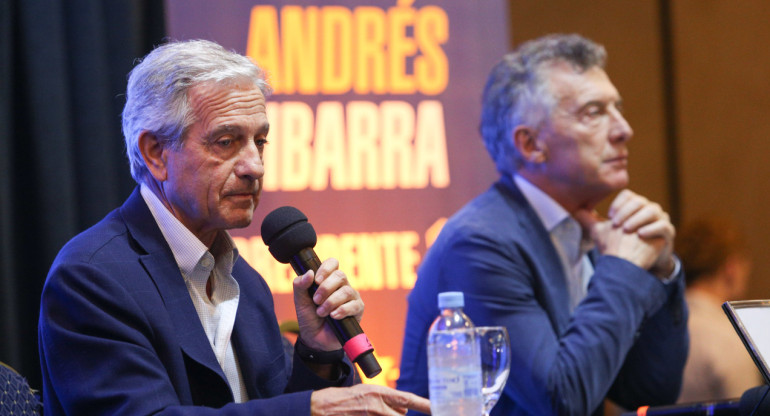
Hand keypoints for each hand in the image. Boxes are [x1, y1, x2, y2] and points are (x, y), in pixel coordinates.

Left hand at [293, 258, 363, 350]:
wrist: (315, 339)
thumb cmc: (309, 317)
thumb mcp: (300, 301)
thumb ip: (300, 285)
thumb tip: (309, 273)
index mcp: (328, 279)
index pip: (333, 263)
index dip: (326, 269)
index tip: (316, 281)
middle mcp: (342, 285)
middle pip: (340, 275)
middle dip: (325, 288)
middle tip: (316, 300)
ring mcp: (351, 297)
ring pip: (346, 291)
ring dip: (331, 302)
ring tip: (321, 312)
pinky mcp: (358, 310)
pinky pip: (354, 305)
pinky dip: (341, 310)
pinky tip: (333, 316)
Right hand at [311, 384, 431, 415]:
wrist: (321, 407)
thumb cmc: (342, 399)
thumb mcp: (366, 392)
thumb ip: (385, 400)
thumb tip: (403, 409)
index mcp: (379, 392)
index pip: (409, 400)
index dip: (426, 405)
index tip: (439, 409)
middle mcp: (377, 404)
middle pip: (401, 415)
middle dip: (396, 415)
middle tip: (380, 411)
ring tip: (368, 412)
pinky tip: (364, 414)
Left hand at [575, 190, 675, 277]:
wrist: (635, 263)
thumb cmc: (619, 244)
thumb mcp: (601, 232)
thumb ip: (589, 220)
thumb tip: (574, 210)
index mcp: (633, 205)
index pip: (627, 195)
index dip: (618, 204)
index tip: (609, 217)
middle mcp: (648, 208)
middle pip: (639, 201)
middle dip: (626, 212)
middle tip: (616, 224)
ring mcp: (660, 219)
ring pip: (652, 210)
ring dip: (637, 218)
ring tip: (627, 229)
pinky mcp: (668, 232)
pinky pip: (663, 225)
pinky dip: (652, 228)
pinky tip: (640, 234)